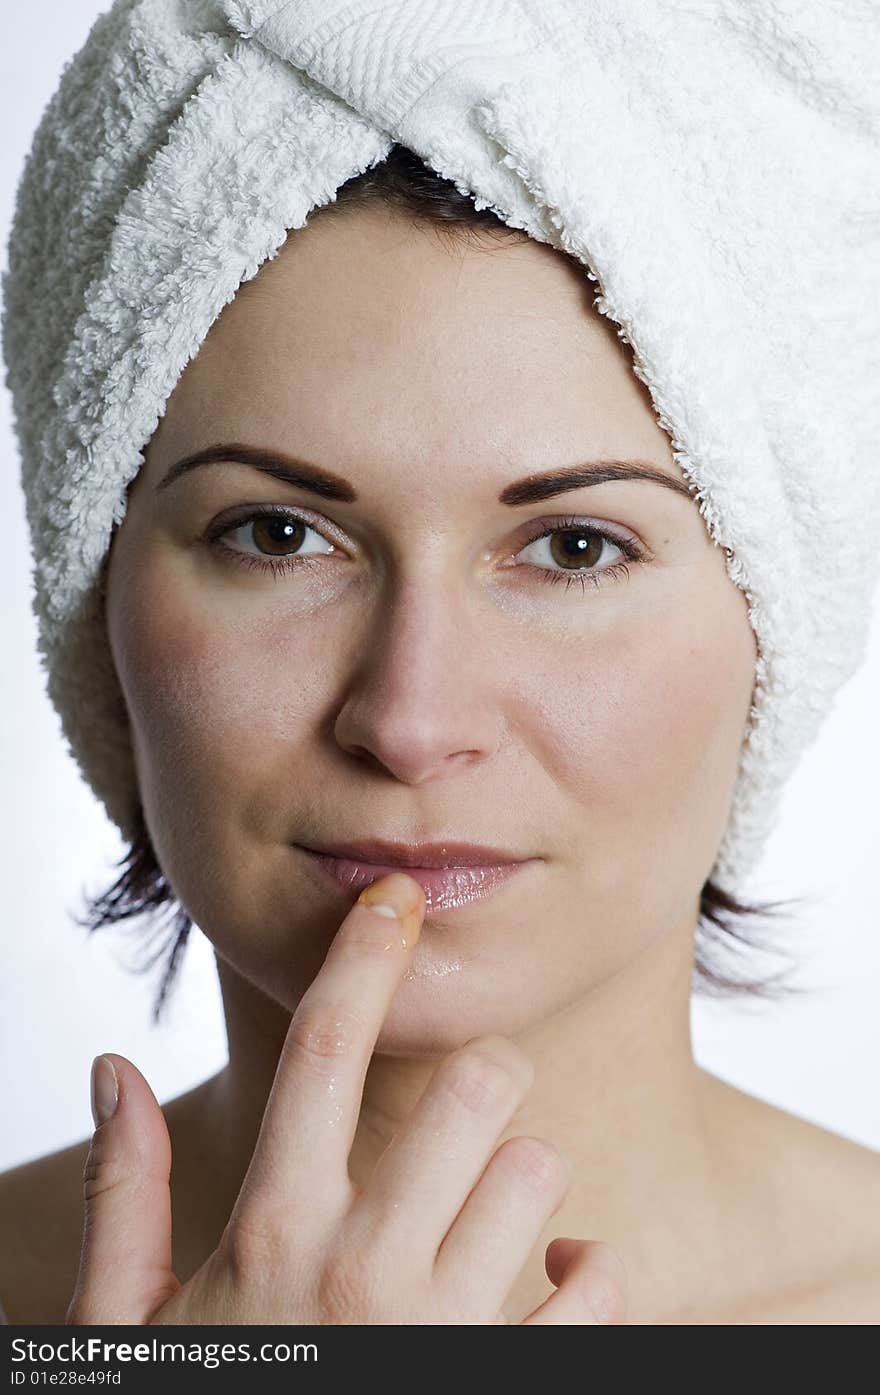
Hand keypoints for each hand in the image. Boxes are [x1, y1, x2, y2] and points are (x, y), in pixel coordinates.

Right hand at [67, 871, 626, 1324]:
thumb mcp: (130, 1319)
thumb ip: (124, 1190)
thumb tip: (112, 1067)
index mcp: (273, 1233)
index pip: (321, 1052)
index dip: (360, 958)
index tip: (394, 900)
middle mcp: (366, 1269)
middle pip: (472, 1086)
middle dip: (482, 1077)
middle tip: (466, 1107)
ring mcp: (450, 1333)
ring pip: (541, 1171)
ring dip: (526, 1177)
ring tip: (487, 1213)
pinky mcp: (513, 1383)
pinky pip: (598, 1283)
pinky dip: (585, 1272)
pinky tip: (542, 1287)